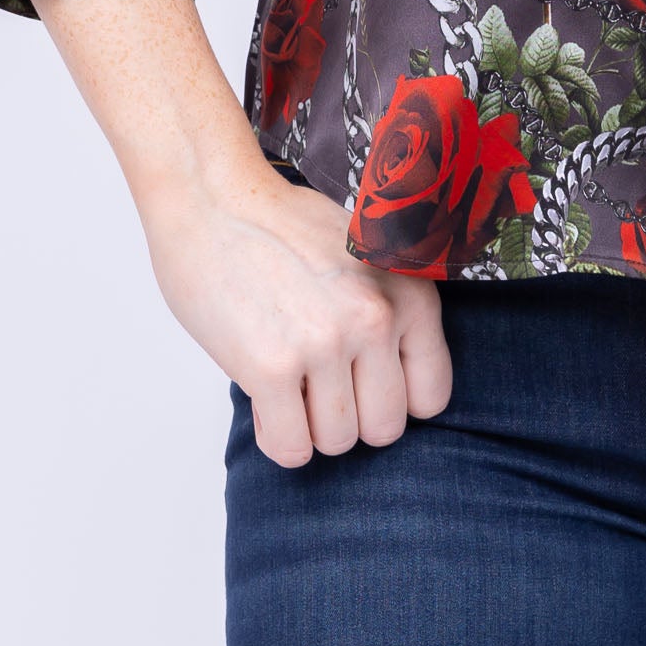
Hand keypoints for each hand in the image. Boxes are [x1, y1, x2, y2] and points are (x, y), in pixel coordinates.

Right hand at [29, 0, 447, 467]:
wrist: (214, 197)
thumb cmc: (282, 225)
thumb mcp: (366, 257)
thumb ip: (389, 313)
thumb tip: (394, 383)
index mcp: (410, 293)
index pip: (431, 398)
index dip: (393, 400)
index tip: (363, 385)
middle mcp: (377, 320)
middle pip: (383, 429)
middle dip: (349, 419)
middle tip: (317, 388)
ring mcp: (326, 344)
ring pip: (335, 442)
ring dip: (308, 427)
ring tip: (288, 384)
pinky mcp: (272, 367)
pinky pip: (290, 448)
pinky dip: (276, 438)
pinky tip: (265, 403)